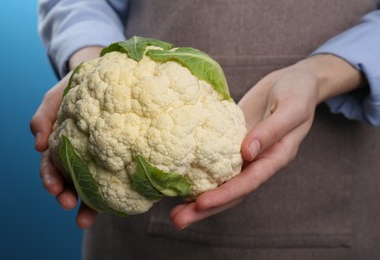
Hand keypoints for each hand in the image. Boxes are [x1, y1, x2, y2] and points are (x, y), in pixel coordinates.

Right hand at [30, 46, 102, 228]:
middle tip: (69, 204)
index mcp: (62, 144)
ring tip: (85, 219)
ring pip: (92, 184)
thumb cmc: (78, 88)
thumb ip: (43, 117)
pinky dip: (114, 192)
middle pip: (71, 181)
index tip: (54, 189)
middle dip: (67, 196)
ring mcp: (99, 157)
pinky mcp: (118, 155)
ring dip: (87, 205)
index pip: (52, 166)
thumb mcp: (56, 98)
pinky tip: (119, 204)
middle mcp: (79, 155)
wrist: (107, 78)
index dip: (51, 179)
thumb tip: (38, 144)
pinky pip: (116, 176)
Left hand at [169, 54, 363, 228]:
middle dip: (205, 208)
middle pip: (231, 191)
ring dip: (198, 197)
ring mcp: (244, 153)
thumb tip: (247, 153)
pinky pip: (215, 161)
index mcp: (275, 157)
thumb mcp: (292, 108)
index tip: (201, 203)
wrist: (293, 81)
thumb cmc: (298, 92)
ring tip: (174, 210)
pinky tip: (180, 178)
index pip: (249, 182)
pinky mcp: (231, 141)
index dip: (225, 195)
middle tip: (178, 220)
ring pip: (221, 180)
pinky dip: (200, 173)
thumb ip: (271, 131)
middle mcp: (258, 161)